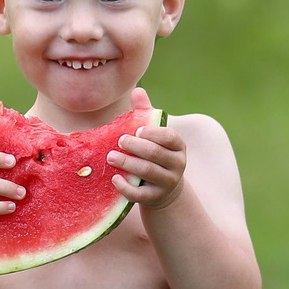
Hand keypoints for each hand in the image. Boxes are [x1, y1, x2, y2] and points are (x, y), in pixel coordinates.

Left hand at [108, 94, 186, 211]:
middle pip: (156, 154)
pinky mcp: (155, 197)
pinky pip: (140, 194)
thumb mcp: (154, 135)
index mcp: (178, 146)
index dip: (152, 133)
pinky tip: (114, 179)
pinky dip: (126, 187)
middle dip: (136, 147)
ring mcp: (167, 182)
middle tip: (119, 141)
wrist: (164, 189)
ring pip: (148, 172)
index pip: (169, 137)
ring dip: (127, 163)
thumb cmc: (155, 154)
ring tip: (110, 157)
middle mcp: (177, 164)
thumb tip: (137, 90)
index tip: (136, 130)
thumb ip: (146, 114)